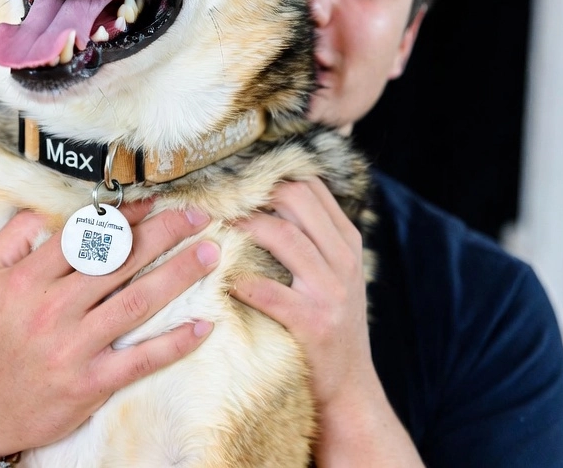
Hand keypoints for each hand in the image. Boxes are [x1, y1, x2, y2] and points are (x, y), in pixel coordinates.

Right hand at [0, 201, 218, 455]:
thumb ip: (10, 239)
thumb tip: (45, 212)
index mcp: (28, 280)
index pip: (87, 236)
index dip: (125, 216)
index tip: (155, 202)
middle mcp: (53, 309)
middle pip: (120, 262)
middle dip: (164, 234)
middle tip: (197, 218)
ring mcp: (74, 348)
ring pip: (137, 302)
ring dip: (178, 275)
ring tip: (209, 255)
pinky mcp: (89, 384)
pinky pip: (141, 360)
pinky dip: (175, 343)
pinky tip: (203, 327)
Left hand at [230, 178, 374, 411]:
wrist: (349, 387)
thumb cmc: (329, 324)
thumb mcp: (333, 274)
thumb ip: (311, 237)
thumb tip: (265, 197)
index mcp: (347, 242)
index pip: (311, 186)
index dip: (271, 174)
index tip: (237, 177)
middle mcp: (344, 259)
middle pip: (297, 198)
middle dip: (254, 192)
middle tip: (219, 197)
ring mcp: (331, 290)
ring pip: (283, 235)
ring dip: (242, 227)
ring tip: (213, 227)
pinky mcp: (313, 322)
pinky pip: (267, 290)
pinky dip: (239, 280)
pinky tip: (219, 277)